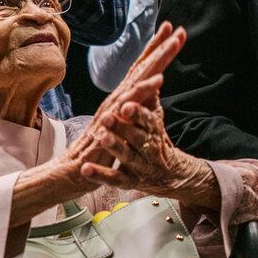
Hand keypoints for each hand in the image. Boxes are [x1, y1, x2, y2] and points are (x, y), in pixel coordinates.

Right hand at [60, 23, 185, 172]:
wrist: (74, 169)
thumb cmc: (99, 150)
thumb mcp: (124, 126)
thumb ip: (136, 110)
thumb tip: (151, 95)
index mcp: (123, 98)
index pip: (141, 69)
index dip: (155, 51)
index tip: (172, 34)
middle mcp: (118, 96)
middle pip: (142, 66)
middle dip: (159, 46)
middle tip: (176, 28)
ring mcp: (114, 106)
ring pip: (139, 77)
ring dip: (156, 59)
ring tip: (173, 44)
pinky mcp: (113, 120)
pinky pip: (131, 102)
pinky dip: (146, 89)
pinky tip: (160, 78)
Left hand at [81, 100, 217, 209]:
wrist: (171, 177)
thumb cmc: (157, 144)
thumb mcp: (156, 123)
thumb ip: (150, 102)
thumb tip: (154, 76)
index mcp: (155, 133)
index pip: (149, 121)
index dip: (138, 113)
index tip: (126, 105)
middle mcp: (149, 150)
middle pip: (137, 138)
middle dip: (123, 128)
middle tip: (107, 117)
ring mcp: (139, 167)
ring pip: (127, 157)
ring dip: (115, 147)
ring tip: (102, 138)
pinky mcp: (128, 182)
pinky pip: (114, 178)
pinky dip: (100, 174)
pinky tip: (86, 169)